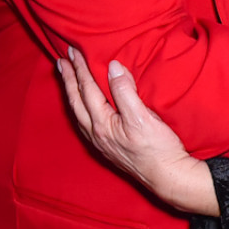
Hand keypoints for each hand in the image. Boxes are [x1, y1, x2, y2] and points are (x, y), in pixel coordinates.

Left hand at [56, 48, 218, 215]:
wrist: (167, 177)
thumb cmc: (157, 148)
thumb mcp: (142, 116)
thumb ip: (125, 91)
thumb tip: (112, 67)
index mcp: (102, 123)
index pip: (87, 89)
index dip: (80, 69)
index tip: (73, 52)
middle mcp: (96, 133)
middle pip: (76, 101)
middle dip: (69, 80)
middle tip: (61, 61)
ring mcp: (100, 142)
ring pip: (78, 112)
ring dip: (72, 93)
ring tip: (68, 79)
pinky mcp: (108, 147)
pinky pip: (85, 122)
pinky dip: (80, 108)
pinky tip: (84, 106)